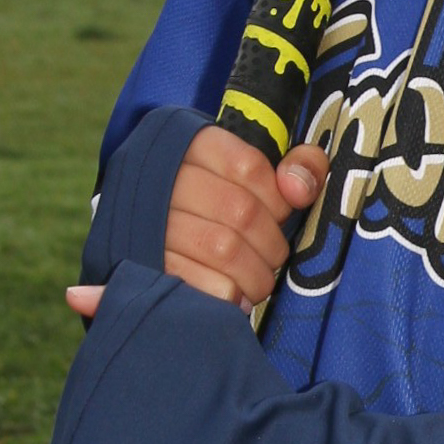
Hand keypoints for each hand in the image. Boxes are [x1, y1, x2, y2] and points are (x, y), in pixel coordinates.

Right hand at [164, 127, 329, 311]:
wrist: (156, 229)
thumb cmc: (224, 203)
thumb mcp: (262, 172)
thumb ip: (300, 167)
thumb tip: (299, 190)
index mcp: (196, 147)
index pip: (249, 166)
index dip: (277, 201)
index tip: (279, 216)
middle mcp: (165, 177)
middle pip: (241, 210)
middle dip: (270, 244)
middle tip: (271, 258)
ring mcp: (149, 221)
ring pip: (223, 248)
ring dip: (254, 274)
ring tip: (256, 281)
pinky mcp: (143, 263)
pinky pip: (196, 282)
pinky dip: (227, 294)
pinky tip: (235, 296)